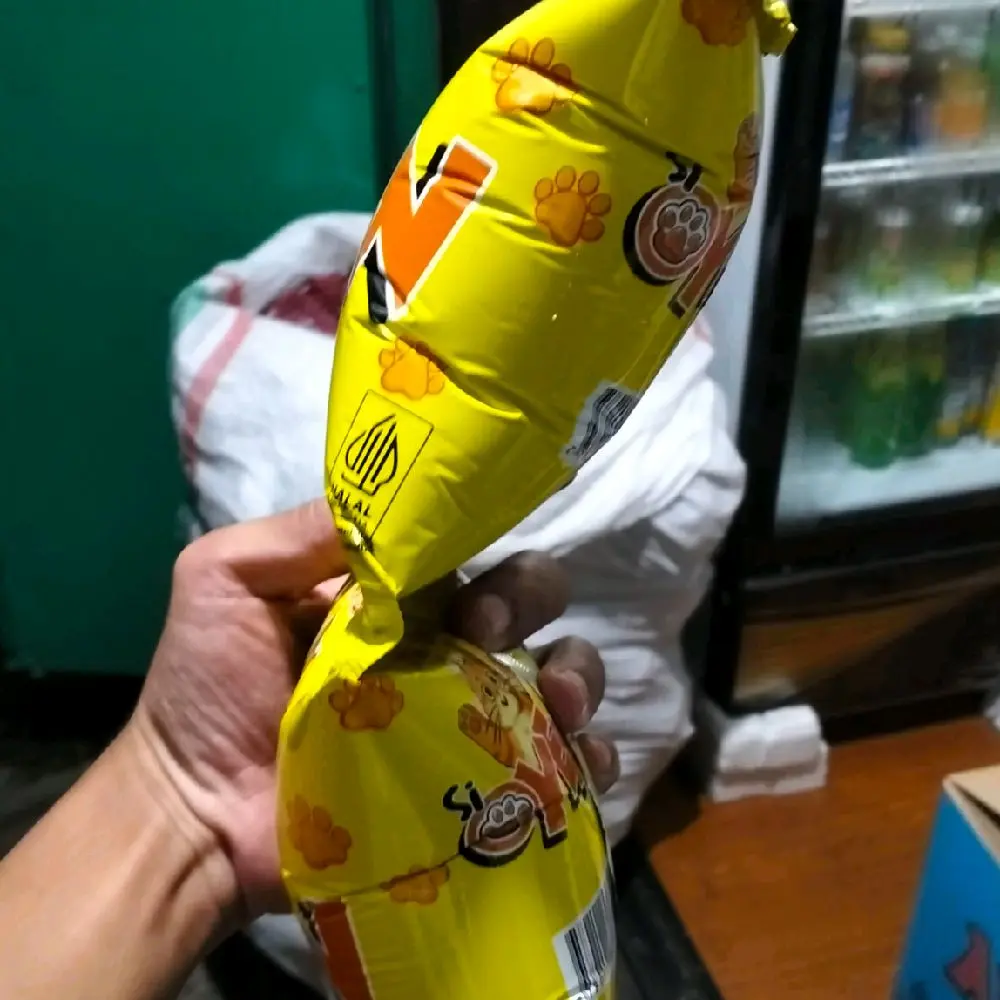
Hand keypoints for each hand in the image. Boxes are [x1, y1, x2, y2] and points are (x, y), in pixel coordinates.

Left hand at [128, 499, 618, 927]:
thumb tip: (396, 499)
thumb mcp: (227, 578)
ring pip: (559, 675)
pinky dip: (590, 760)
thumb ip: (299, 532)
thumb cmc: (208, 690)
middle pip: (526, 603)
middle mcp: (443, 652)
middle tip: (488, 636)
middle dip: (530, 602)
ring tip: (558, 706)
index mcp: (397, 600)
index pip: (469, 552)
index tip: (469, 593)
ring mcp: (467, 724)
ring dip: (577, 676)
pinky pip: (561, 770)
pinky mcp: (478, 794)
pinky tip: (580, 763)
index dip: (484, 553)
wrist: (198, 815)